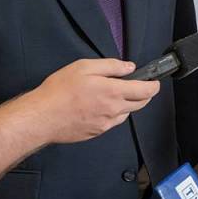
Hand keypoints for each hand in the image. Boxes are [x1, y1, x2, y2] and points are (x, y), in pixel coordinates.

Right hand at [25, 59, 159, 143]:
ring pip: (126, 113)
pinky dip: (114, 113)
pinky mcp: (97, 132)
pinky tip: (101, 106)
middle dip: (144, 95)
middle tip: (139, 86)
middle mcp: (114, 110)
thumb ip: (111, 66)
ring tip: (114, 94)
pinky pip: (113, 122)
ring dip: (127, 104)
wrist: (42, 117)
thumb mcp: (85, 67)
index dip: (154, 86)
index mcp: (113, 92)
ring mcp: (106, 123)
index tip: (155, 82)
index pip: (145, 91)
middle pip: (140, 104)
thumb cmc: (59, 91)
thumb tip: (129, 67)